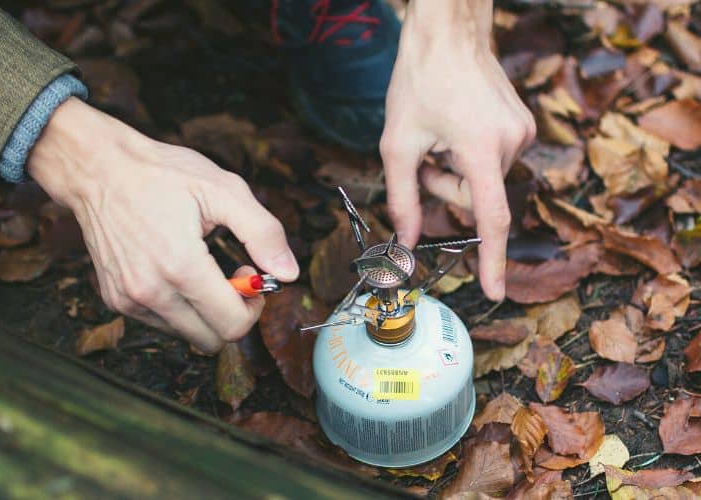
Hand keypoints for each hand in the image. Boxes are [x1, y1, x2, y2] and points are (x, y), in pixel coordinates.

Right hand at [28, 98, 298, 352]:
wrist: (98, 168)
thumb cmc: (161, 174)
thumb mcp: (223, 189)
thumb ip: (263, 233)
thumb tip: (289, 274)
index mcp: (181, 266)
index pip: (232, 325)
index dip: (254, 307)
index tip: (250, 275)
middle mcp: (150, 292)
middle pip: (211, 340)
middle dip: (231, 313)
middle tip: (230, 274)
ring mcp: (128, 299)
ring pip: (187, 335)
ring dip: (204, 312)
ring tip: (201, 269)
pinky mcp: (115, 299)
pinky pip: (161, 323)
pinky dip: (178, 306)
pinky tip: (175, 270)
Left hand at [380, 0, 535, 300]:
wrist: (449, 33)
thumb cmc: (419, 81)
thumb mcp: (397, 144)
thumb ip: (402, 199)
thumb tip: (407, 242)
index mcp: (480, 148)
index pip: (491, 218)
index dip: (492, 260)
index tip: (494, 292)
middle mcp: (511, 142)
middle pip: (475, 200)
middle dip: (444, 189)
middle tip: (423, 158)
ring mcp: (522, 132)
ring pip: (483, 182)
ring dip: (455, 170)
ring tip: (440, 135)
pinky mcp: (523, 126)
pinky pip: (492, 163)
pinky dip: (470, 157)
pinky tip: (457, 127)